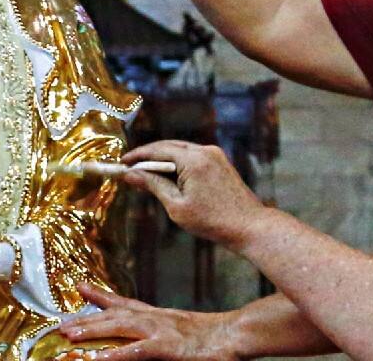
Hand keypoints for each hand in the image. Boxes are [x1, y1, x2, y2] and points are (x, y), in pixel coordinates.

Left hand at [59, 285, 240, 360]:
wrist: (237, 335)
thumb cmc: (212, 337)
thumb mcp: (180, 326)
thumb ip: (158, 325)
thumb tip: (150, 329)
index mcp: (157, 315)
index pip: (123, 302)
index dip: (99, 296)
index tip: (79, 288)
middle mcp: (154, 318)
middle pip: (113, 316)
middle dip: (85, 319)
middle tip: (60, 325)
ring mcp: (160, 331)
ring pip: (118, 328)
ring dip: (92, 331)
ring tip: (69, 336)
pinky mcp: (167, 347)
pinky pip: (136, 351)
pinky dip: (116, 354)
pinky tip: (98, 357)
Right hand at [121, 141, 264, 248]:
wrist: (250, 226)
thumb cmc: (213, 221)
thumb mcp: (176, 205)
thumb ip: (153, 185)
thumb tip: (130, 175)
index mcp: (193, 160)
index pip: (157, 150)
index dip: (137, 156)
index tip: (122, 163)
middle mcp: (205, 151)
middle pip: (168, 146)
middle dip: (148, 156)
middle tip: (130, 168)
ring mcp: (215, 155)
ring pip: (180, 150)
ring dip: (162, 160)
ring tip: (147, 175)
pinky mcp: (220, 162)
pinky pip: (192, 156)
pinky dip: (177, 163)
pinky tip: (169, 178)